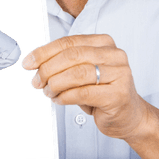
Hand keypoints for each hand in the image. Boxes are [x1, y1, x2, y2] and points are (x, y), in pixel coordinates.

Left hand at [23, 34, 151, 140]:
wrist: (129, 117)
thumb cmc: (103, 93)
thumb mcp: (83, 72)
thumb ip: (65, 64)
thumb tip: (36, 64)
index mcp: (104, 43)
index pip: (69, 42)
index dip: (44, 52)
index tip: (29, 63)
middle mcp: (114, 55)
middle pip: (71, 56)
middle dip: (47, 69)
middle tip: (36, 81)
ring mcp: (119, 74)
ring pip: (77, 73)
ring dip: (56, 84)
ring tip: (49, 92)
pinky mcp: (118, 94)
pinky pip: (83, 93)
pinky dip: (65, 97)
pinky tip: (59, 99)